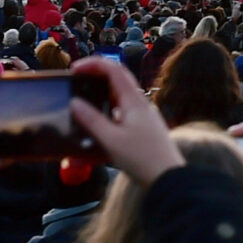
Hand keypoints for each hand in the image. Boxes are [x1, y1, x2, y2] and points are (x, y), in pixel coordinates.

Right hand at [69, 60, 184, 184]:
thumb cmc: (142, 159)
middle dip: (96, 76)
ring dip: (102, 94)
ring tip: (83, 103)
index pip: (113, 69)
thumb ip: (92, 120)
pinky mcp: (144, 127)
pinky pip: (123, 111)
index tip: (74, 70)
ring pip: (120, 96)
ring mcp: (144, 115)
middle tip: (77, 81)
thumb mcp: (111, 140)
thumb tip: (74, 102)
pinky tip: (98, 125)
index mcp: (134, 100)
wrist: (168, 178)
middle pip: (117, 79)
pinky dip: (108, 110)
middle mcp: (140, 103)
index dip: (93, 64)